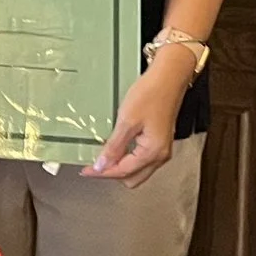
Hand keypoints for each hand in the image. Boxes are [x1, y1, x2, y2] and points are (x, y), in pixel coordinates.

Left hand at [82, 47, 197, 186]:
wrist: (168, 77)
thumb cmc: (152, 94)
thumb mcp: (127, 120)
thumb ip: (114, 146)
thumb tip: (102, 165)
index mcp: (153, 152)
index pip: (123, 172)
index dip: (102, 172)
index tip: (87, 170)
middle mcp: (161, 155)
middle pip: (132, 178)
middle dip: (113, 174)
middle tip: (94, 165)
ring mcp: (162, 149)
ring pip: (138, 170)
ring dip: (120, 167)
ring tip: (103, 157)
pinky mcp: (160, 141)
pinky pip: (142, 159)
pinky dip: (128, 158)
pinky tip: (117, 148)